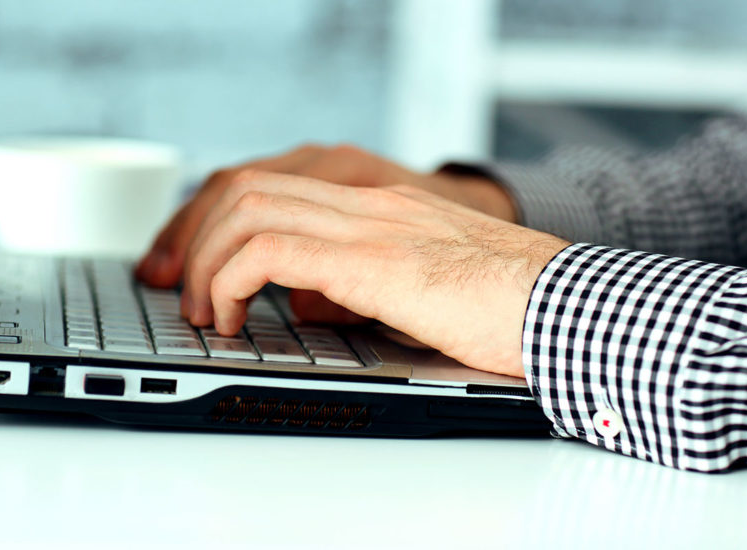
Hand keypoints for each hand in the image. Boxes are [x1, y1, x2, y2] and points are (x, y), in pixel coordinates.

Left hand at [136, 144, 515, 287]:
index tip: (189, 266)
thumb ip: (359, 283)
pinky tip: (235, 319)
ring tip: (206, 312)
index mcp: (377, 203)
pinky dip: (233, 281)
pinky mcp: (376, 261)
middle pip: (243, 184)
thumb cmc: (507, 308)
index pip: (269, 182)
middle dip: (192, 235)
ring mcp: (372, 223)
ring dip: (206, 260)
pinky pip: (271, 249)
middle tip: (178, 289)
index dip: (212, 219)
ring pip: (247, 207)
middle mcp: (368, 201)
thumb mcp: (416, 287)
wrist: (568, 308)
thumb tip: (306, 303)